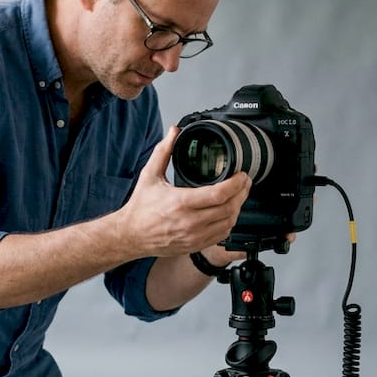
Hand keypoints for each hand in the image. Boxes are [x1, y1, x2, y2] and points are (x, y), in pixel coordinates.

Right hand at [115, 127, 250, 258]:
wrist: (131, 235)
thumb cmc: (140, 209)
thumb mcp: (150, 175)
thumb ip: (163, 151)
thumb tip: (174, 132)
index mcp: (180, 202)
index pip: (219, 194)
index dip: (236, 183)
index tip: (241, 174)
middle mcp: (189, 222)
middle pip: (229, 208)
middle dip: (242, 193)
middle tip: (245, 182)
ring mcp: (194, 236)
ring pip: (228, 223)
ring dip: (238, 208)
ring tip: (239, 195)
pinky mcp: (195, 245)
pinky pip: (221, 235)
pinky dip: (229, 223)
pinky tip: (229, 213)